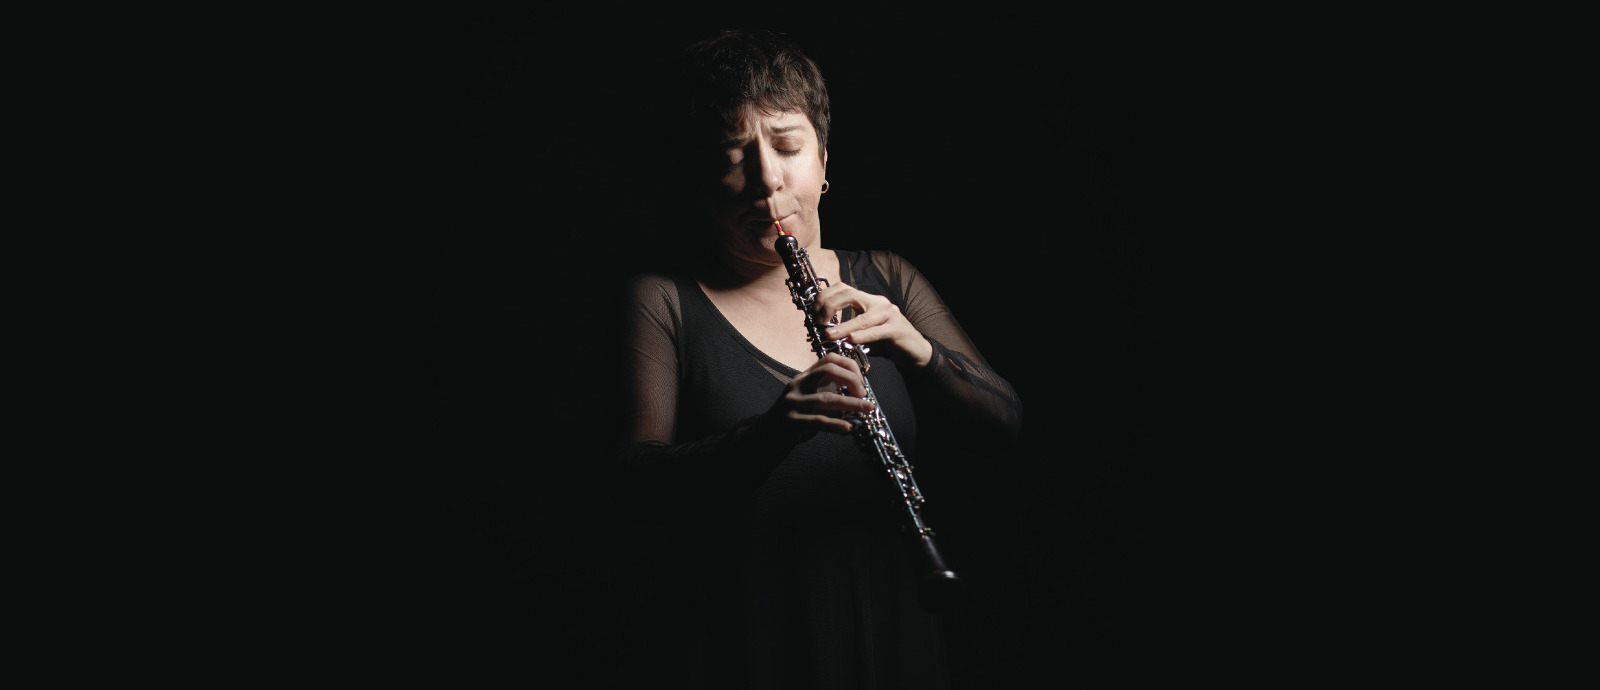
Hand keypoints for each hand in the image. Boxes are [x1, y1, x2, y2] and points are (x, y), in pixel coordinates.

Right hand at [766, 353, 875, 434]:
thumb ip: (828, 395)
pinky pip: (817, 421)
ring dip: (851, 404)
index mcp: (804, 377)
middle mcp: (797, 385)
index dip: (849, 366)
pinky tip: (847, 428)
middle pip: (828, 370)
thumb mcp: (810, 401)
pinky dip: (835, 424)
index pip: (829, 360)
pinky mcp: (790, 420)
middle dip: (851, 380)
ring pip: (827, 399)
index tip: (862, 381)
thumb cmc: (793, 418)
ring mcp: (792, 402)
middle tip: (864, 394)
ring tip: (867, 408)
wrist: (765, 436)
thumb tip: (857, 398)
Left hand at [813, 283, 933, 368]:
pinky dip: (862, 336)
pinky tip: (851, 340)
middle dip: (830, 306)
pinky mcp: (897, 328)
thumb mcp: (865, 332)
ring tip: (829, 335)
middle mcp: (878, 303)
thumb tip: (824, 332)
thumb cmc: (888, 342)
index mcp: (868, 301)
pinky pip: (877, 331)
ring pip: (862, 317)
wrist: (915, 351)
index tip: (814, 310)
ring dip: (843, 327)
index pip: (843, 289)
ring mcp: (889, 314)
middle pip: (849, 295)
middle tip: (819, 321)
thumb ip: (849, 329)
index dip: (825, 296)